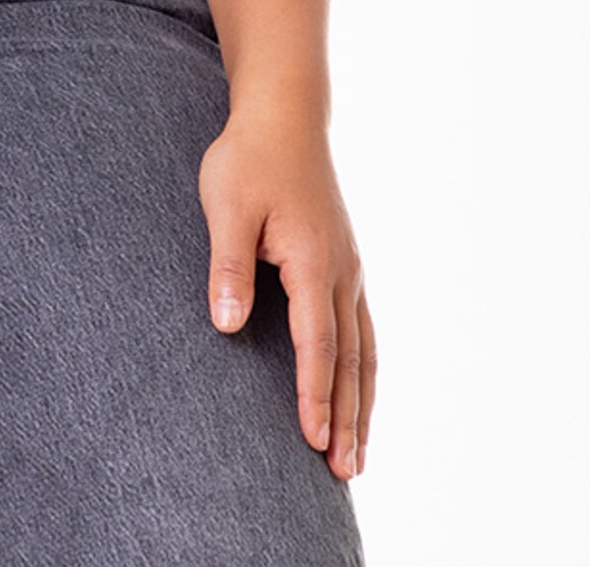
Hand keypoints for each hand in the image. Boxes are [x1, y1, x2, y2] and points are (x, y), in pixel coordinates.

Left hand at [198, 104, 374, 478]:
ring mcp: (348, 270)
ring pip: (363, 351)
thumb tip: (227, 325)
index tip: (313, 441)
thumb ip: (229, 266)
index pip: (317, 345)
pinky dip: (363, 371)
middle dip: (347, 418)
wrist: (285, 116)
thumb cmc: (249, 158)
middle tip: (345, 472)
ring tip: (359, 453)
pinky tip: (359, 393)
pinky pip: (362, 331)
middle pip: (349, 361)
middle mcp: (341, 273)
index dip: (315, 395)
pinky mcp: (343, 264)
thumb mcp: (227, 206)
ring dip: (361, 404)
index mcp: (313, 262)